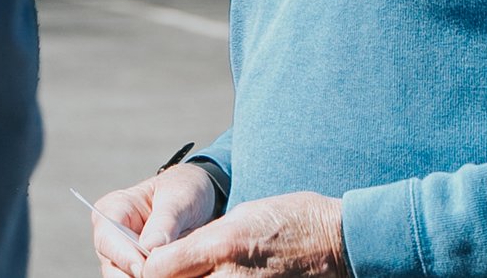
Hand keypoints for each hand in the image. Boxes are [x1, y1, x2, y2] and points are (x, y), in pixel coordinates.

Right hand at [91, 163, 220, 276]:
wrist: (198, 201)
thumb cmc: (184, 191)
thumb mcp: (180, 197)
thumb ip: (165, 220)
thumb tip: (149, 246)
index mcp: (114, 208)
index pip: (107, 237)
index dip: (123, 256)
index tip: (143, 268)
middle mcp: (112, 236)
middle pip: (111, 266)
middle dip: (136, 273)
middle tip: (163, 274)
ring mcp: (122, 256)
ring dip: (148, 277)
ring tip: (170, 272)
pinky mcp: (137, 270)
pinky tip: (171, 274)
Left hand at [140, 192, 346, 277]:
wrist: (338, 244)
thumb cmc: (291, 220)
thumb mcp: (241, 216)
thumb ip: (203, 239)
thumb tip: (169, 254)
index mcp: (220, 245)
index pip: (156, 268)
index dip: (148, 265)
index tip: (151, 261)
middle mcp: (227, 277)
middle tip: (172, 271)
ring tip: (196, 274)